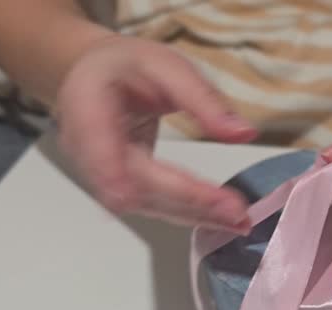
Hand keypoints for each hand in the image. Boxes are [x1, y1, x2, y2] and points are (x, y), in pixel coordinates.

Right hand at [56, 35, 256, 232]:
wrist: (96, 76)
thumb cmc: (126, 67)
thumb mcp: (166, 66)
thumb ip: (203, 99)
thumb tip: (243, 133)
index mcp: (87, 109)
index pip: (108, 150)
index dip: (131, 177)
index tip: (165, 194)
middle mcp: (87, 151)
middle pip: (136, 187)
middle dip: (189, 202)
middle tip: (236, 212)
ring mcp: (102, 175)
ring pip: (148, 204)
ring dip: (193, 215)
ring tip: (237, 221)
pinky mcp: (122, 188)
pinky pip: (155, 205)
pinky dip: (189, 213)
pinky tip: (221, 217)